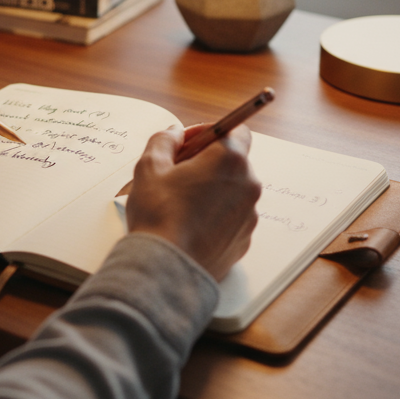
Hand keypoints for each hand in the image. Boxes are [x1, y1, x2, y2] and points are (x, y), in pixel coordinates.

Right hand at [125, 124, 260, 280]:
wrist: (165, 268)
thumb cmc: (158, 216)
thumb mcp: (150, 167)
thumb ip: (164, 140)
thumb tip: (174, 133)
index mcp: (229, 160)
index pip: (236, 130)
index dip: (210, 132)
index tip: (188, 143)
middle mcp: (248, 185)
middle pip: (233, 161)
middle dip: (208, 162)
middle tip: (177, 172)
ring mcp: (249, 215)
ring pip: (233, 190)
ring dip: (212, 189)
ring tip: (180, 202)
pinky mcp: (244, 240)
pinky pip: (232, 217)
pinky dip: (216, 215)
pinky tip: (190, 224)